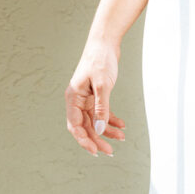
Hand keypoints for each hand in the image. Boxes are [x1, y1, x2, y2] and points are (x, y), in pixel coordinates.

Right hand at [65, 41, 125, 156]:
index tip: (96, 150)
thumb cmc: (100, 60)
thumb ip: (101, 108)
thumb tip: (100, 130)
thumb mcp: (102, 85)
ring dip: (106, 131)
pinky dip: (111, 119)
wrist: (105, 42)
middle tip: (110, 152)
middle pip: (85, 126)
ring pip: (95, 120)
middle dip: (97, 139)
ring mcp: (87, 98)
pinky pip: (102, 112)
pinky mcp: (96, 94)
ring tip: (121, 138)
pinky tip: (121, 125)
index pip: (75, 126)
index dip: (84, 140)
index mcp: (73, 98)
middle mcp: (77, 100)